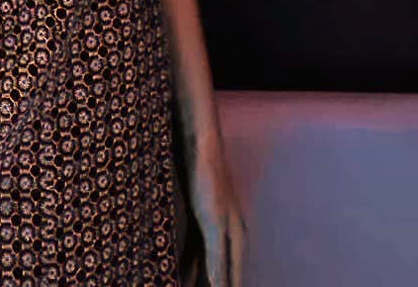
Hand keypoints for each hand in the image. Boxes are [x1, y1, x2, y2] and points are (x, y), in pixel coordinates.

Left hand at [182, 141, 246, 286]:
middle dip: (217, 283)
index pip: (232, 276)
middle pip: (223, 270)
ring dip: (199, 276)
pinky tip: (180, 270)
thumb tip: (219, 285)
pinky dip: (190, 263)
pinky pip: (195, 248)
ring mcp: (214, 224)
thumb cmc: (209, 181)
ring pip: (207, 261)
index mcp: (237, 237)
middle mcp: (229, 233)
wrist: (200, 145)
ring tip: (188, 286)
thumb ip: (218, 257)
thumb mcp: (213, 222)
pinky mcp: (198, 217)